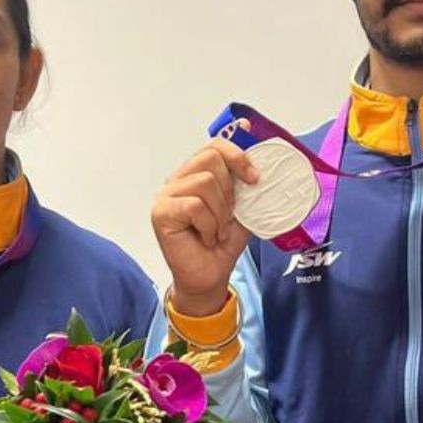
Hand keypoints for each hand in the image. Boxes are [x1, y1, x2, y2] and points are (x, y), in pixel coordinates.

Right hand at [151, 122, 257, 316]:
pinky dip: (209, 225)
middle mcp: (178, 179)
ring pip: (205, 183)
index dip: (237, 155)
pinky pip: (195, 206)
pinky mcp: (161, 212)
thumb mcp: (243, 208)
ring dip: (220, 213)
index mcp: (196, 174)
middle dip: (230, 191)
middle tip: (228, 216)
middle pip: (211, 159)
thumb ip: (246, 183)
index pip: (215, 145)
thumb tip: (261, 160)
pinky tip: (206, 238)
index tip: (254, 177)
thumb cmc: (222, 243)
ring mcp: (166, 195)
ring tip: (216, 230)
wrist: (210, 276)